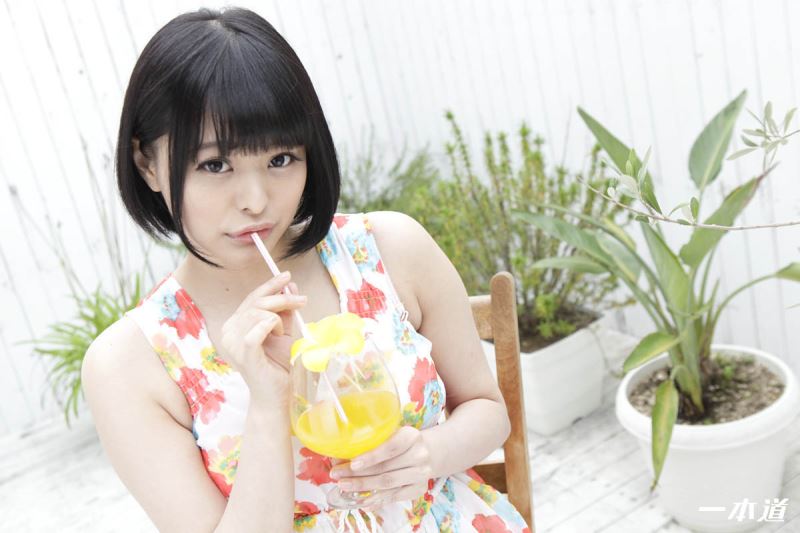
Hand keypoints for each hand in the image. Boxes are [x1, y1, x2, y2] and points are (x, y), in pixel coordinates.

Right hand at [218, 271, 306, 401]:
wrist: (275, 394)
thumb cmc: (277, 364)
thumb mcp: (283, 331)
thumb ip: (284, 310)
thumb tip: (290, 286)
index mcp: (234, 324)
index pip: (251, 298)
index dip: (269, 285)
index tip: (287, 276)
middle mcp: (228, 332)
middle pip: (255, 303)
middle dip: (282, 298)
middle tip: (302, 301)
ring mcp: (233, 344)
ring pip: (257, 314)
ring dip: (277, 318)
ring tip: (283, 333)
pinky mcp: (244, 355)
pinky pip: (256, 331)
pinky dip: (271, 326)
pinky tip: (279, 333)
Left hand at [329, 426, 435, 509]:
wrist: (429, 452)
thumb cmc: (402, 441)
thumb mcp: (392, 433)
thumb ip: (371, 441)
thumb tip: (339, 455)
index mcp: (411, 436)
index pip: (391, 448)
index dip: (371, 457)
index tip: (352, 463)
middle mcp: (419, 455)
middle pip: (386, 468)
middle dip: (358, 474)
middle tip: (337, 476)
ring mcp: (421, 474)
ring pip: (388, 484)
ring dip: (364, 487)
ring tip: (345, 487)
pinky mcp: (419, 489)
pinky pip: (395, 497)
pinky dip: (377, 500)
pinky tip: (363, 501)